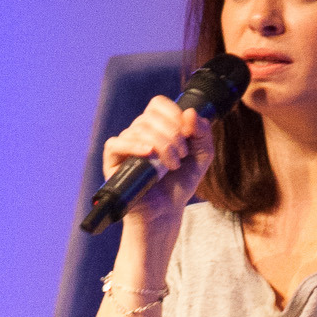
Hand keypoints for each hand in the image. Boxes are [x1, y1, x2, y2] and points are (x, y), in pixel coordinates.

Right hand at [101, 94, 214, 233]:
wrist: (167, 212)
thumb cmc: (180, 184)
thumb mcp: (202, 156)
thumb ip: (203, 132)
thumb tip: (190, 112)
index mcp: (156, 127)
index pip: (158, 104)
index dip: (174, 114)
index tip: (188, 133)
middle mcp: (138, 133)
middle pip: (150, 117)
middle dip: (173, 135)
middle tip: (182, 156)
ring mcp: (125, 146)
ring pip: (138, 130)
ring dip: (162, 146)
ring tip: (173, 166)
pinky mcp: (113, 162)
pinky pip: (116, 144)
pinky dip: (133, 145)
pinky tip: (148, 154)